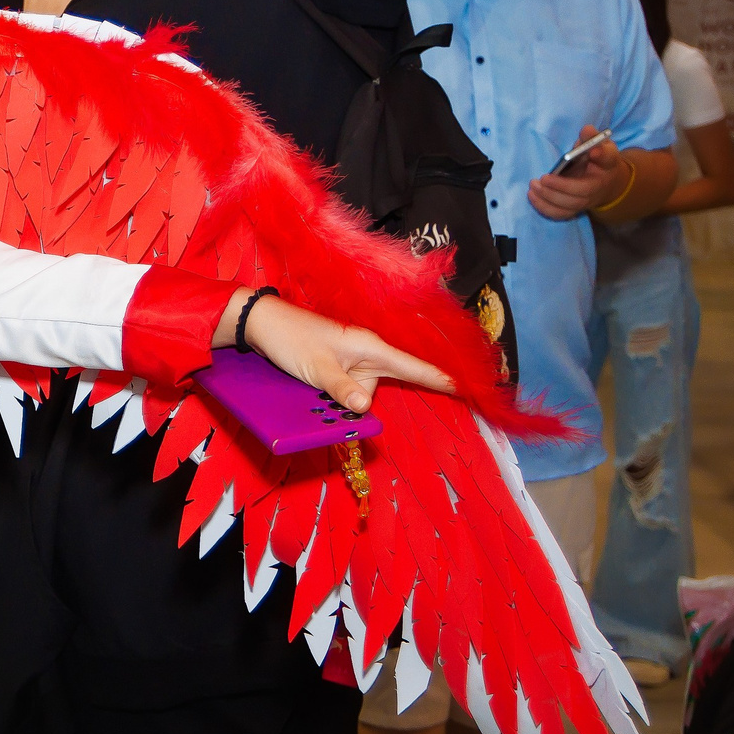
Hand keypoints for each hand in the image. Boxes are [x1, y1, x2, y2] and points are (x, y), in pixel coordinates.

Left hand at [229, 293, 456, 413]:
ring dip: (345, 401)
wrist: (263, 324)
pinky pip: (349, 389)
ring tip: (312, 386)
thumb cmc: (292, 339)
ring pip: (363, 393)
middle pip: (387, 387)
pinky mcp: (339, 367)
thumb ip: (343, 389)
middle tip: (337, 397)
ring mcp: (354, 361)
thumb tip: (365, 408)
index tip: (470, 389)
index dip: (443, 380)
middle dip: (368, 403)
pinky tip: (316, 392)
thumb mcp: (318, 368)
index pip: (417, 368)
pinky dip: (337, 397)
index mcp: (372, 348)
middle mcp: (368, 354)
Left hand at [529, 123, 622, 220]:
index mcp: (607, 166)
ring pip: (569, 207)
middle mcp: (598, 187)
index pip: (607, 159)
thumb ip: (591, 138)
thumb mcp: (598, 145)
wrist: (605, 182)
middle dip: (561, 186)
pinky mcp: (574, 209)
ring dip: (548, 198)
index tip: (593, 151)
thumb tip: (587, 129)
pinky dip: (545, 208)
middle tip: (543, 178)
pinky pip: (560, 214)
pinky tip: (532, 196)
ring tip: (533, 186)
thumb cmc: (598, 160)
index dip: (601, 155)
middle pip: (582, 192)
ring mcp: (586, 201)